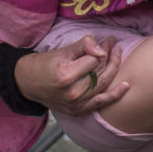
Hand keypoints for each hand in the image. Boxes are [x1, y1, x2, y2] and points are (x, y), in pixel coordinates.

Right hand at [13, 36, 127, 115]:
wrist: (27, 84)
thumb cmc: (43, 64)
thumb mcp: (62, 50)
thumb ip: (83, 45)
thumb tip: (102, 50)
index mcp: (66, 76)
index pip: (94, 60)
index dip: (102, 48)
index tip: (107, 40)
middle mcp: (72, 93)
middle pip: (100, 72)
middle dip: (110, 56)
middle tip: (114, 44)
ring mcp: (76, 104)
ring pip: (103, 84)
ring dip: (113, 68)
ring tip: (117, 54)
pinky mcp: (78, 111)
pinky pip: (100, 102)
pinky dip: (114, 95)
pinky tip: (126, 85)